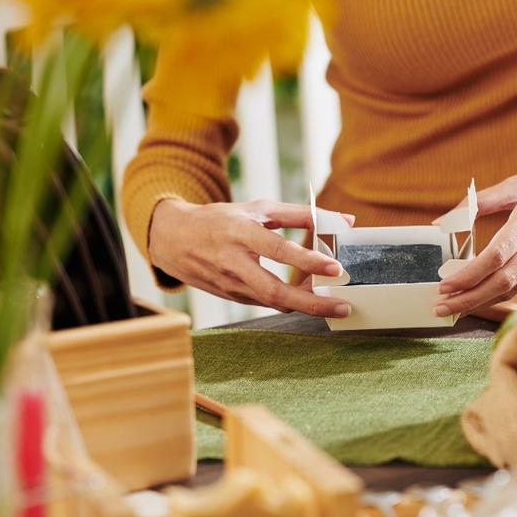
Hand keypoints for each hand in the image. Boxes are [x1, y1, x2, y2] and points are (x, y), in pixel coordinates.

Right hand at [149, 199, 353, 316]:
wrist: (172, 239)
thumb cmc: (221, 220)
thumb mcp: (257, 209)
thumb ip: (301, 214)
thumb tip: (344, 220)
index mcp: (240, 232)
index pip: (278, 249)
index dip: (308, 260)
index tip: (335, 268)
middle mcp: (233, 262)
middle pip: (275, 292)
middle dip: (312, 304)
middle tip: (343, 307)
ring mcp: (230, 284)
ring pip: (273, 302)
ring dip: (306, 304)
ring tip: (333, 300)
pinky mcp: (231, 297)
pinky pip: (266, 303)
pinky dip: (290, 302)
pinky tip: (308, 296)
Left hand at [434, 145, 516, 315]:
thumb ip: (481, 201)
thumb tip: (444, 219)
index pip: (496, 256)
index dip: (469, 275)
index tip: (445, 284)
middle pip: (504, 280)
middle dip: (469, 298)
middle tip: (442, 307)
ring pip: (516, 286)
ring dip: (483, 299)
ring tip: (456, 305)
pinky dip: (504, 291)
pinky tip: (484, 294)